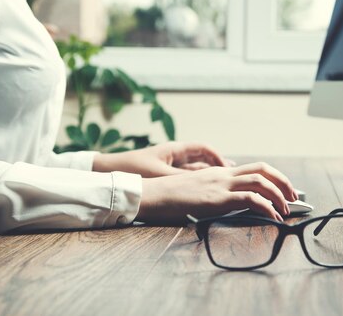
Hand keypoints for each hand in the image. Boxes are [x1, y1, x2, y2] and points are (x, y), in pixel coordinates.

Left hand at [93, 141, 233, 177]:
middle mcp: (174, 155)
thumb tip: (207, 182)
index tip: (229, 168)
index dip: (218, 157)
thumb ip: (184, 178)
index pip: (204, 148)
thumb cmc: (133, 170)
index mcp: (175, 149)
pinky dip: (195, 183)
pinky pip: (185, 177)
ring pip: (194, 169)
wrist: (109, 173)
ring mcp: (168, 165)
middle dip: (217, 166)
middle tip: (233, 175)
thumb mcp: (162, 175)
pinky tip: (201, 193)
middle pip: (202, 158)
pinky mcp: (162, 176)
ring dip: (207, 175)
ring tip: (222, 184)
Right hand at [136, 162, 299, 222]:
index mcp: (220, 172)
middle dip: (283, 181)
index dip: (273, 177)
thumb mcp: (197, 192)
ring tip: (287, 209)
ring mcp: (222, 184)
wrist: (153, 195)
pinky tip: (273, 216)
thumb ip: (214, 193)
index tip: (284, 189)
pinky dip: (267, 206)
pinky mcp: (219, 198)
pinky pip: (250, 199)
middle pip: (263, 169)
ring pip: (261, 181)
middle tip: (294, 197)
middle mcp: (224, 174)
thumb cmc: (170, 197)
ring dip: (279, 194)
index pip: (254, 168)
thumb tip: (229, 203)